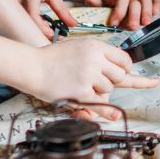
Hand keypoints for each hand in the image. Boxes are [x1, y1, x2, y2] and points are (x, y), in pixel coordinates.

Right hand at [0, 0, 75, 38]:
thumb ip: (61, 9)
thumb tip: (73, 24)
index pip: (34, 17)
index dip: (43, 29)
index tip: (54, 35)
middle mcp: (16, 1)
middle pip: (25, 25)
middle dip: (38, 35)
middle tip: (53, 40)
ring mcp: (9, 5)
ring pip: (20, 25)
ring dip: (33, 32)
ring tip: (46, 34)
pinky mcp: (7, 8)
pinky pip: (17, 22)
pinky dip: (27, 27)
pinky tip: (36, 28)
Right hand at [31, 37, 159, 103]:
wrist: (33, 67)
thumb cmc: (52, 58)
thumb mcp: (78, 47)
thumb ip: (97, 56)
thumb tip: (118, 69)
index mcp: (95, 46)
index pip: (124, 59)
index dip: (126, 68)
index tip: (126, 72)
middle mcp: (95, 60)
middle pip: (120, 76)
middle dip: (112, 81)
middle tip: (97, 81)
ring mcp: (89, 76)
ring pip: (108, 90)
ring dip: (99, 92)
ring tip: (80, 85)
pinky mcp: (82, 92)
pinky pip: (100, 103)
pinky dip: (102, 108)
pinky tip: (108, 112)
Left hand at [87, 0, 159, 28]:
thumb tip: (94, 8)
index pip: (119, 5)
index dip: (117, 15)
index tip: (113, 23)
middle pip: (135, 6)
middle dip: (134, 18)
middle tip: (132, 26)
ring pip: (147, 3)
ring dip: (147, 13)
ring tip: (145, 22)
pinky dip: (157, 5)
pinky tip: (155, 11)